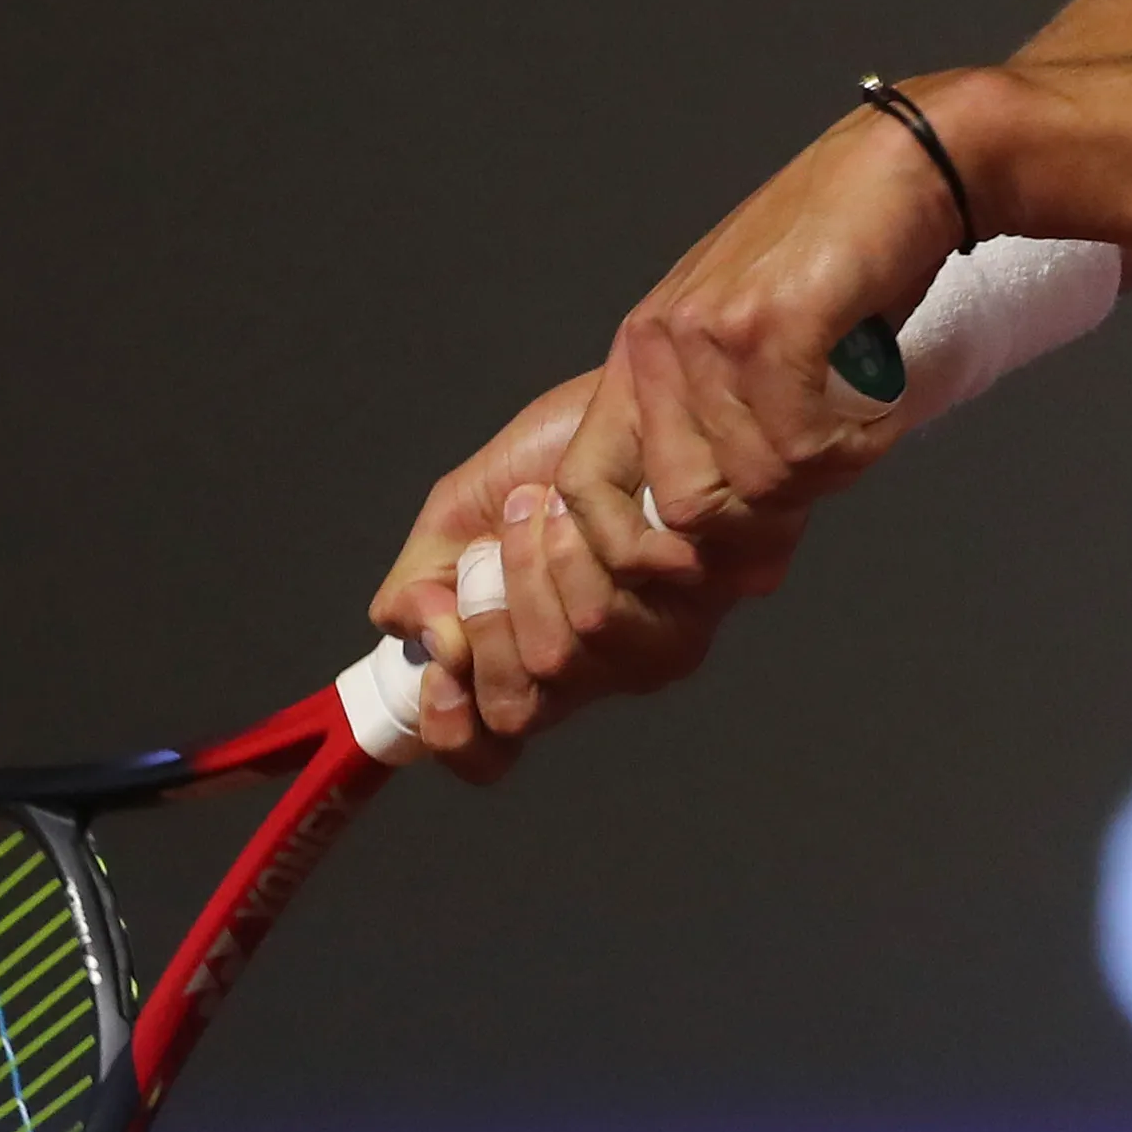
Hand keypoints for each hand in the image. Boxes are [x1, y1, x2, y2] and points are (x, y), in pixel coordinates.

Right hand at [367, 366, 808, 777]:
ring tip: (541, 507)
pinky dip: (573, 550)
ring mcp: (660, 641)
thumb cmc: (555, 452)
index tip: (437, 669)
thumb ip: (423, 581)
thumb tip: (427, 636)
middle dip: (485, 618)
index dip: (451, 729)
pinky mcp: (708, 598)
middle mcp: (601, 668)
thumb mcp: (462, 514)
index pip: (489, 748)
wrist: (636, 384)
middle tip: (495, 547)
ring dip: (528, 570)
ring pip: (562, 656)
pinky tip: (576, 503)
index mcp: (536, 658)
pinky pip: (610, 611)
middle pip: (518, 706)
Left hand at [454, 94, 965, 749]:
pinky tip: (872, 399)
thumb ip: (719, 436)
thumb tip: (727, 562)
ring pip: (745, 493)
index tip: (707, 572)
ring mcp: (711, 337)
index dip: (627, 564)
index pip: (580, 500)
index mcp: (639, 360)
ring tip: (854, 422)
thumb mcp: (751, 351)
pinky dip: (852, 447)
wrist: (908, 171)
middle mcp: (658, 348)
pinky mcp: (775, 325)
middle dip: (749, 536)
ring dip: (816, 481)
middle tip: (809, 498)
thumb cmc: (841, 267)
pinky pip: (803, 451)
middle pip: (674, 518)